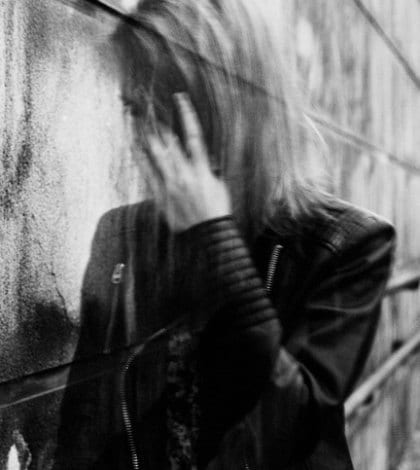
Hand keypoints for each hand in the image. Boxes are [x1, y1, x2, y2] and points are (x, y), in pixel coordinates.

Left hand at [145, 93, 231, 231]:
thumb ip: (208, 168)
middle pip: (168, 141)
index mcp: (201, 168)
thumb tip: (199, 156)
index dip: (186, 114)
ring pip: (155, 155)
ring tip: (135, 119)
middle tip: (147, 105)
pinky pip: (148, 174)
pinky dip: (141, 159)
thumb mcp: (220, 184)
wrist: (209, 232)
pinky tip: (134, 146)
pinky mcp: (161, 195)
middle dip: (157, 121)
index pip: (194, 135)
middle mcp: (184, 174)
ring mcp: (171, 185)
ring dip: (145, 135)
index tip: (179, 98)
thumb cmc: (217, 209)